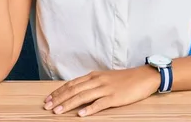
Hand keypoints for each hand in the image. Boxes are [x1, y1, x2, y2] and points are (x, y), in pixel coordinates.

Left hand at [43, 67, 160, 116]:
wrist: (143, 77)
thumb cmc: (124, 79)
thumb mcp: (104, 78)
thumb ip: (91, 84)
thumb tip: (76, 91)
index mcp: (93, 76)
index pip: (71, 84)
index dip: (58, 92)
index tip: (48, 99)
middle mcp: (97, 81)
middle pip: (74, 90)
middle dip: (59, 99)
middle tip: (47, 107)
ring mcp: (105, 89)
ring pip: (83, 96)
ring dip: (69, 104)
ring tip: (58, 112)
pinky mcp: (114, 98)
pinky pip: (100, 104)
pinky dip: (89, 109)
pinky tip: (81, 114)